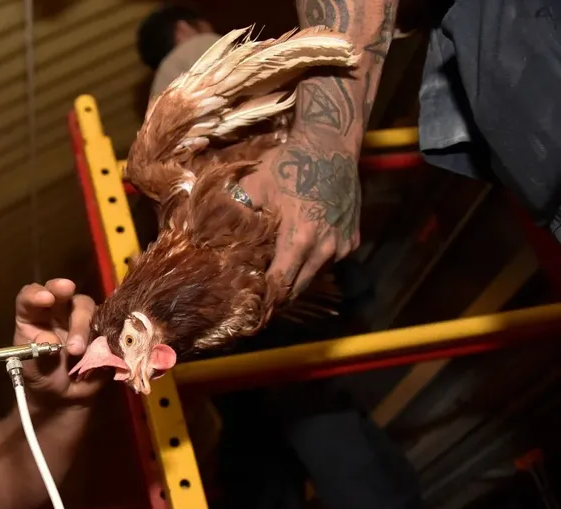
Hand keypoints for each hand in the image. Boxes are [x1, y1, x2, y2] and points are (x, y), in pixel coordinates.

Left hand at [13, 278, 104, 403]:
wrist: (61, 395)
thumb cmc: (41, 374)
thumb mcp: (31, 366)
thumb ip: (37, 352)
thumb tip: (50, 340)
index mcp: (34, 315)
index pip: (30, 296)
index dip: (36, 294)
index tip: (45, 298)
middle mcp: (57, 311)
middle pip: (62, 292)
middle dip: (64, 291)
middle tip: (67, 296)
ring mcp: (81, 319)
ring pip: (86, 307)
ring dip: (83, 324)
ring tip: (77, 351)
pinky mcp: (100, 330)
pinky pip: (107, 325)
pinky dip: (104, 334)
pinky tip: (100, 348)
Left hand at [239, 129, 361, 299]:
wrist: (332, 144)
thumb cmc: (290, 163)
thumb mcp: (255, 186)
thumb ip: (235, 212)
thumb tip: (211, 233)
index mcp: (299, 239)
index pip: (280, 284)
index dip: (264, 299)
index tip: (250, 309)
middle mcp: (324, 248)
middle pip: (298, 287)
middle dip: (278, 295)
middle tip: (259, 299)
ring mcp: (342, 245)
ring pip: (314, 274)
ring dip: (296, 277)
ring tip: (275, 275)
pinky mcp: (353, 238)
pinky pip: (330, 260)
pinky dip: (314, 261)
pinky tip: (299, 252)